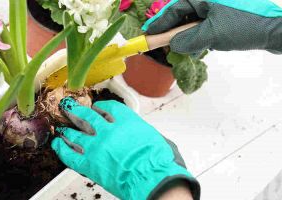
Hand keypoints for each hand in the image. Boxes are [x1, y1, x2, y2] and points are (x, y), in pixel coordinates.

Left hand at [51, 97, 199, 199]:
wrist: (150, 178)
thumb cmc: (156, 160)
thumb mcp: (153, 136)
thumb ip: (138, 130)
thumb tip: (135, 132)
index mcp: (125, 120)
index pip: (109, 107)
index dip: (101, 106)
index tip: (98, 107)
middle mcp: (107, 130)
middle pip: (87, 116)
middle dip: (76, 110)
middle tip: (68, 106)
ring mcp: (96, 146)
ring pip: (75, 133)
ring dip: (66, 129)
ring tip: (61, 127)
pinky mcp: (88, 163)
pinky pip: (70, 154)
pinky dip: (61, 148)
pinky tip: (57, 143)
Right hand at [142, 0, 281, 53]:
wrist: (278, 28)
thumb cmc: (245, 25)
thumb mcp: (212, 34)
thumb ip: (187, 40)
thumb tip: (172, 45)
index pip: (174, 9)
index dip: (159, 24)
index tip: (148, 35)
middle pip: (183, 16)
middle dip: (175, 32)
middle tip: (165, 46)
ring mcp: (218, 7)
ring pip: (194, 23)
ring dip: (189, 37)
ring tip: (187, 50)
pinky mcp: (225, 17)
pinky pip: (205, 26)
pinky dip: (200, 37)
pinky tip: (201, 47)